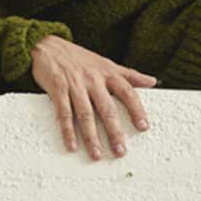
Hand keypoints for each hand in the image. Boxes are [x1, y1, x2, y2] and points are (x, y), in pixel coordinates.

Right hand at [28, 34, 154, 159]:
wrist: (48, 46)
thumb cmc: (79, 58)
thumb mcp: (106, 63)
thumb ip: (129, 75)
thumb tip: (152, 81)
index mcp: (108, 74)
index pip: (127, 92)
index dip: (136, 110)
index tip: (143, 127)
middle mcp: (93, 80)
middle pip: (107, 109)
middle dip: (114, 132)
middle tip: (120, 151)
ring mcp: (75, 85)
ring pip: (85, 114)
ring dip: (91, 137)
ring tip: (96, 155)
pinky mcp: (58, 89)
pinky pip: (64, 113)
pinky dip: (67, 130)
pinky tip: (71, 145)